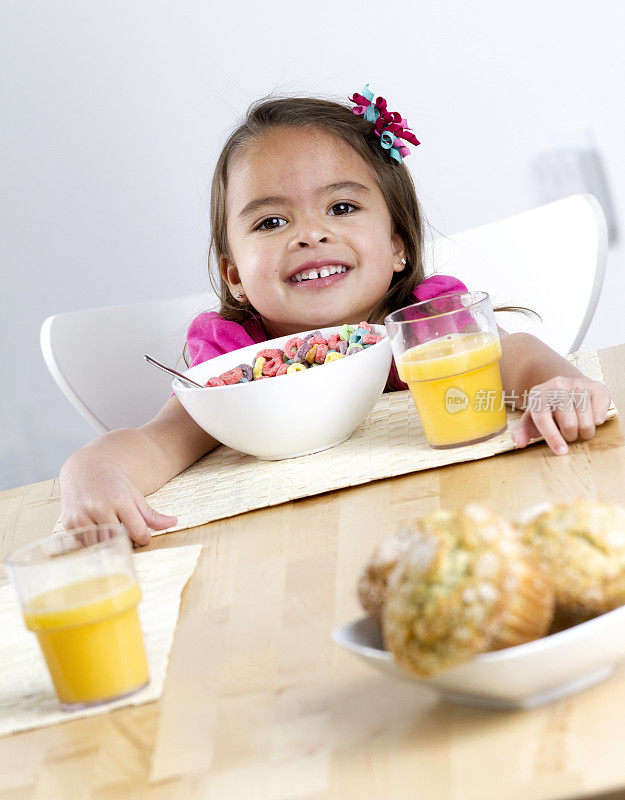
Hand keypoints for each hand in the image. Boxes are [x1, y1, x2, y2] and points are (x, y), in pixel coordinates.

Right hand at [60, 453, 176, 545]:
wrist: (85, 468)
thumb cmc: (114, 483)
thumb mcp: (135, 495)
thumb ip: (152, 514)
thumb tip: (175, 522)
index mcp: (120, 500)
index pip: (138, 532)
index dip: (143, 539)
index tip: (143, 537)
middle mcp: (99, 507)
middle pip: (118, 541)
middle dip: (126, 544)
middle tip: (128, 538)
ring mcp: (82, 515)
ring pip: (100, 546)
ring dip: (108, 546)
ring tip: (113, 536)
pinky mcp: (68, 523)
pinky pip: (84, 544)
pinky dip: (92, 544)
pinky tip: (97, 534)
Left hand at [511, 376, 610, 455]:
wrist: (568, 389)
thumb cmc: (549, 411)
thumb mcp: (532, 420)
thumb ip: (522, 431)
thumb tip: (520, 442)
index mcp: (538, 394)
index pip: (543, 419)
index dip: (552, 438)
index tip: (561, 452)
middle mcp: (557, 385)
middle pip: (568, 424)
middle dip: (570, 436)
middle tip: (569, 433)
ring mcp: (577, 384)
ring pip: (587, 422)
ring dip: (585, 432)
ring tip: (579, 426)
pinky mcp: (596, 387)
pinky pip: (600, 415)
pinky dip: (597, 422)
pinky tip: (590, 416)